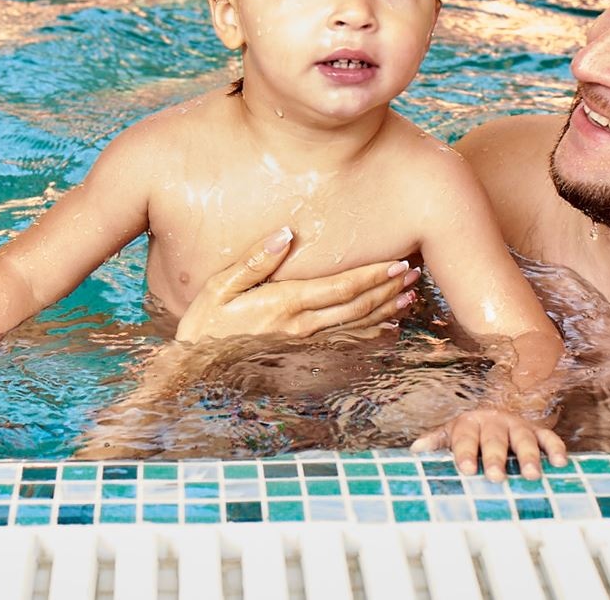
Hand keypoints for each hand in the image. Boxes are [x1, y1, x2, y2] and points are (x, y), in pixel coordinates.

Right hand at [176, 226, 419, 341]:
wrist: (196, 373)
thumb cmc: (204, 325)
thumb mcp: (220, 287)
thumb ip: (255, 261)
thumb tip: (285, 235)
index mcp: (284, 304)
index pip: (340, 288)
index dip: (372, 275)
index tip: (397, 263)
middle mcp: (301, 328)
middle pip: (357, 307)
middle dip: (388, 290)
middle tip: (414, 275)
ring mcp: (304, 348)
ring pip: (357, 329)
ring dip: (386, 312)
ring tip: (410, 297)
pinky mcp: (303, 362)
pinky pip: (346, 349)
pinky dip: (372, 338)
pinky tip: (388, 330)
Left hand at [412, 408, 567, 481]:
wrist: (497, 411)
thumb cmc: (470, 433)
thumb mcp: (451, 434)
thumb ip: (436, 441)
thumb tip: (415, 450)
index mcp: (469, 423)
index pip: (465, 438)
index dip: (466, 453)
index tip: (467, 470)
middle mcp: (494, 422)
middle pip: (494, 440)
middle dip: (495, 458)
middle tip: (496, 477)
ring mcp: (517, 425)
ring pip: (523, 439)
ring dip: (528, 456)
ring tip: (532, 476)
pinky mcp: (538, 431)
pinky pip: (549, 437)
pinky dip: (555, 449)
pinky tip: (560, 463)